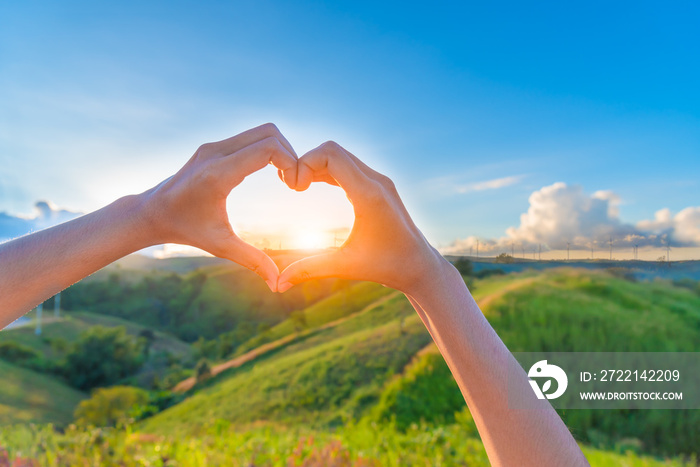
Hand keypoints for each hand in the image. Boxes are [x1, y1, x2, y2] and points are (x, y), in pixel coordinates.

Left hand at [141, 123, 297, 290]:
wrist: (153, 212)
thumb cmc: (186, 230)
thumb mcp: (221, 246)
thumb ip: (252, 261)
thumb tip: (277, 285)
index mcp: (219, 174)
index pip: (267, 148)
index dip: (291, 162)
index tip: (294, 186)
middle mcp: (216, 153)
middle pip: (269, 133)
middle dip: (290, 154)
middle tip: (293, 181)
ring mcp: (214, 146)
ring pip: (262, 131)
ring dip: (280, 150)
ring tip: (284, 178)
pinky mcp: (213, 146)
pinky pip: (251, 137)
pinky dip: (268, 150)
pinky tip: (271, 172)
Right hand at [277, 141, 445, 293]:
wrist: (419, 266)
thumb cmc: (387, 268)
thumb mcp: (345, 267)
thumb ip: (310, 270)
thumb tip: (278, 285)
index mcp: (369, 195)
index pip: (331, 155)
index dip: (304, 163)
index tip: (293, 189)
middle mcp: (376, 181)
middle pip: (333, 150)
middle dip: (306, 162)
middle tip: (292, 187)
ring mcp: (380, 181)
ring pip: (341, 156)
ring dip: (316, 166)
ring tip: (298, 187)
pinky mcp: (379, 186)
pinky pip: (348, 166)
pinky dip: (328, 171)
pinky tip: (312, 186)